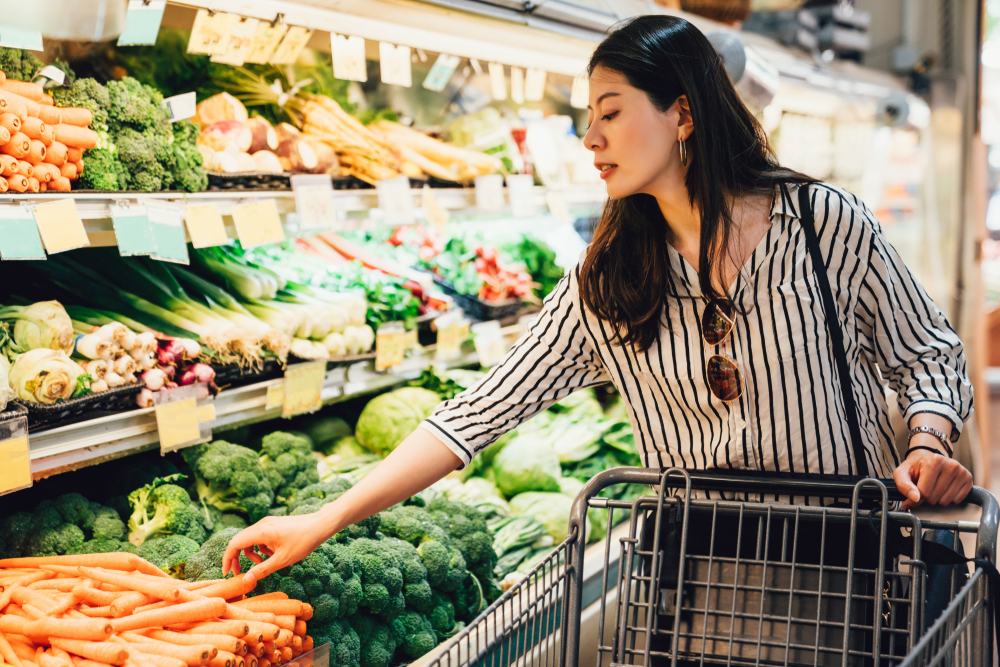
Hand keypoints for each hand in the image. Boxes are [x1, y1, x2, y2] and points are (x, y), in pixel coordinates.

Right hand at [222, 511, 338, 585]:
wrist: (320, 525)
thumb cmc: (303, 542)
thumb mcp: (282, 560)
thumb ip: (262, 570)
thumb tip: (245, 580)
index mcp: (261, 532)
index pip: (234, 544)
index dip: (227, 559)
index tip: (227, 573)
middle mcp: (261, 524)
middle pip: (239, 541)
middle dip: (237, 557)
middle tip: (239, 572)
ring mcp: (268, 523)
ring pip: (250, 539)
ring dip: (251, 553)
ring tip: (263, 563)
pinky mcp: (274, 524)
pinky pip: (260, 536)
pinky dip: (261, 547)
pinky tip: (273, 554)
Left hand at [893, 435, 972, 509]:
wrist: (929, 459)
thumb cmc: (916, 467)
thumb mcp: (902, 473)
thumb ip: (903, 485)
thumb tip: (914, 499)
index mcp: (933, 461)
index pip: (924, 492)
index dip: (916, 499)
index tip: (912, 495)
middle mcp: (950, 465)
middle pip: (935, 498)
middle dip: (927, 498)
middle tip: (924, 487)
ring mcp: (961, 472)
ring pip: (946, 501)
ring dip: (937, 499)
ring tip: (933, 487)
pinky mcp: (968, 479)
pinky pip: (956, 500)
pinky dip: (948, 498)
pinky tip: (944, 488)